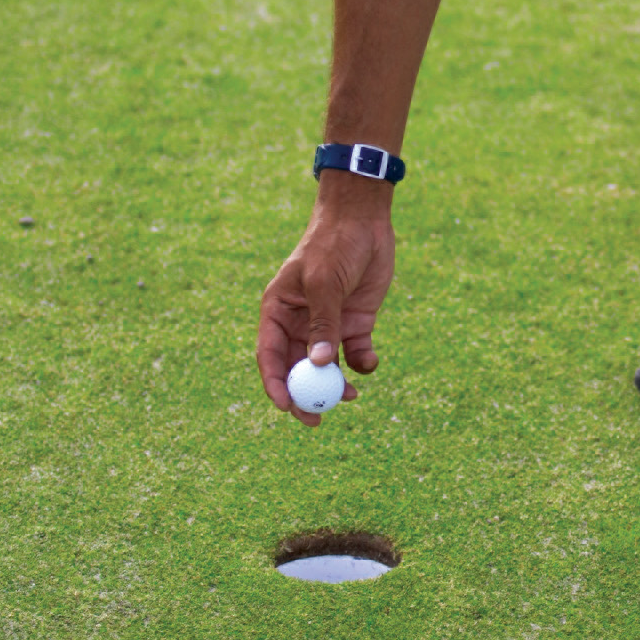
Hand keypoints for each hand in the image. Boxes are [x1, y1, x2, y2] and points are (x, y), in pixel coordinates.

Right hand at [254, 174, 393, 424]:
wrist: (365, 219)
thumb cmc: (334, 243)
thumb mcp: (325, 282)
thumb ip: (323, 323)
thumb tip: (318, 364)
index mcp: (279, 310)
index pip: (269, 354)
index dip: (275, 384)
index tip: (287, 406)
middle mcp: (300, 322)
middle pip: (297, 368)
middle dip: (307, 395)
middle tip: (318, 419)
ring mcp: (329, 324)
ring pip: (326, 367)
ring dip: (336, 385)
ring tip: (350, 395)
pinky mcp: (356, 322)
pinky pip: (355, 354)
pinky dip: (361, 364)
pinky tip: (369, 361)